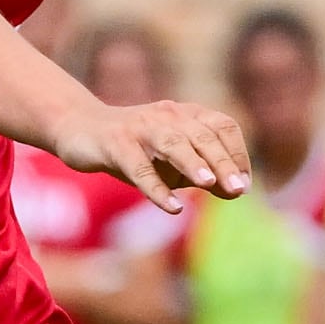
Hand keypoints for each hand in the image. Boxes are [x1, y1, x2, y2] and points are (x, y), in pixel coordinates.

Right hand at [57, 98, 248, 213]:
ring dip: (192, 162)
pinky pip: (138, 167)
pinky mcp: (115, 143)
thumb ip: (205, 175)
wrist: (80, 129)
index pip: (223, 127)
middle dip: (222, 162)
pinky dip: (157, 188)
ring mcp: (140, 128)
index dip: (236, 154)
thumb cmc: (135, 150)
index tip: (244, 184)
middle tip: (238, 189)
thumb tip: (237, 191)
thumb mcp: (173, 162)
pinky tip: (172, 208)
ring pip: (172, 143)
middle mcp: (167, 116)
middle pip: (202, 135)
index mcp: (187, 115)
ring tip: (208, 183)